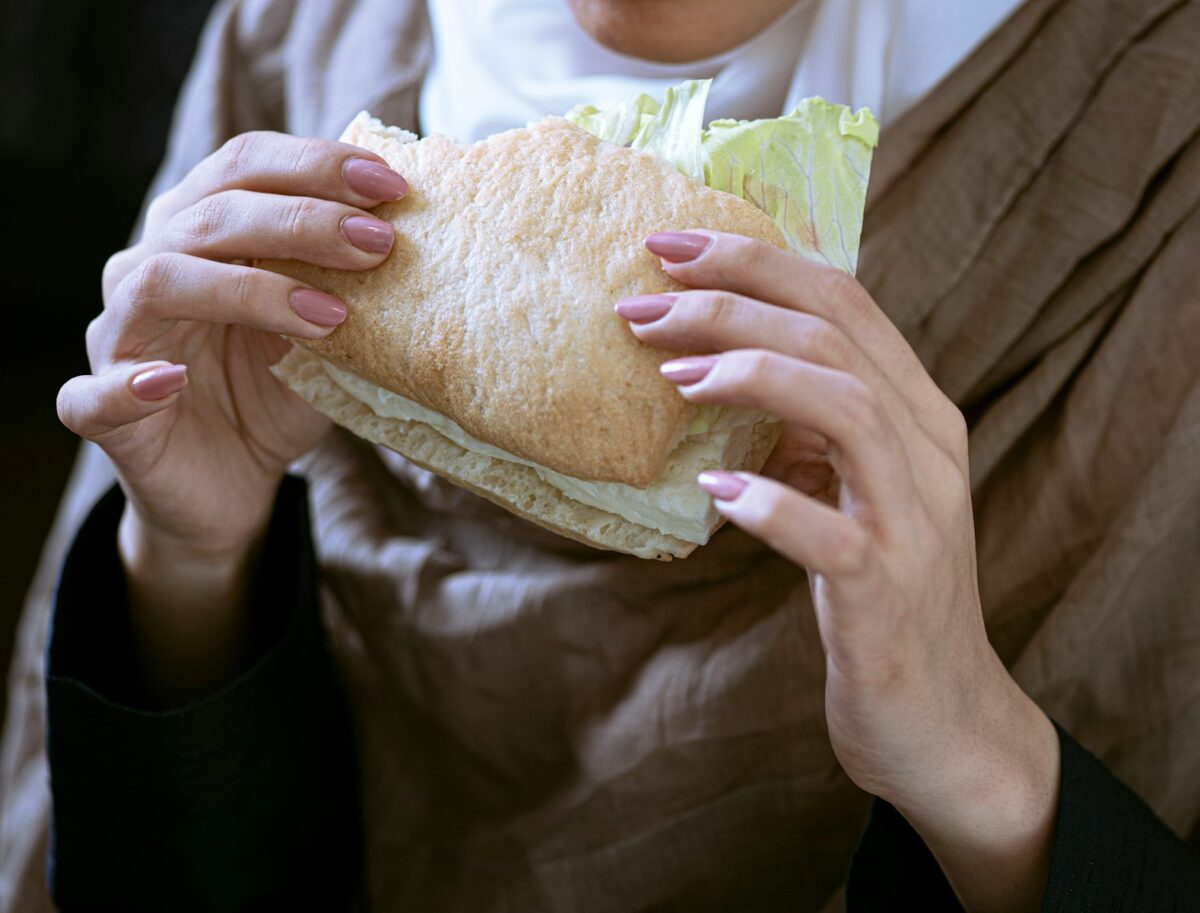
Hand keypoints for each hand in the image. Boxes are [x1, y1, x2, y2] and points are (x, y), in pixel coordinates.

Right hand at [56, 132, 407, 700]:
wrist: (231, 484)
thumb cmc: (275, 393)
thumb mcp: (324, 335)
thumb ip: (349, 288)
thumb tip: (431, 241)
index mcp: (202, 232)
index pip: (246, 167)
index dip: (315, 165)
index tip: (391, 184)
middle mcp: (152, 267)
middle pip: (211, 215)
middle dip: (302, 220)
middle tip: (379, 242)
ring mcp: (120, 335)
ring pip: (158, 282)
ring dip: (249, 290)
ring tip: (330, 314)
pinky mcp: (103, 409)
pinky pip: (92, 393)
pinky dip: (129, 385)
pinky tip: (173, 381)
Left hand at [619, 231, 1060, 912]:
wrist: (943, 720)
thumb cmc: (884, 596)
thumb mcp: (855, 492)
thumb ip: (815, 428)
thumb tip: (726, 367)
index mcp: (918, 415)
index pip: (843, 301)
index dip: (755, 262)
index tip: (670, 248)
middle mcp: (929, 453)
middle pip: (835, 336)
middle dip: (730, 304)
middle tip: (640, 307)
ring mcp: (915, 522)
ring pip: (847, 408)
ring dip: (750, 376)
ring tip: (672, 379)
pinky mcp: (887, 592)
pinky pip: (832, 534)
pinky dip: (770, 505)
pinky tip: (714, 496)